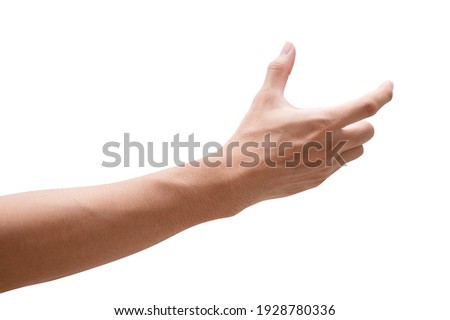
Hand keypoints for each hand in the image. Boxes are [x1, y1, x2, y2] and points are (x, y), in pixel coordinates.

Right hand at [222, 42, 392, 203]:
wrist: (239, 178)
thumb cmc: (252, 137)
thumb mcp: (265, 100)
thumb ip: (280, 70)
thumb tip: (288, 46)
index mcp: (323, 122)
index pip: (367, 106)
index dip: (383, 94)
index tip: (387, 87)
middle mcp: (331, 146)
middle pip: (369, 131)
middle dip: (363, 119)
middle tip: (347, 113)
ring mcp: (325, 167)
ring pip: (358, 151)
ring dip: (353, 139)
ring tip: (331, 132)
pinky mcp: (317, 181)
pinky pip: (339, 167)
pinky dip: (335, 155)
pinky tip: (313, 151)